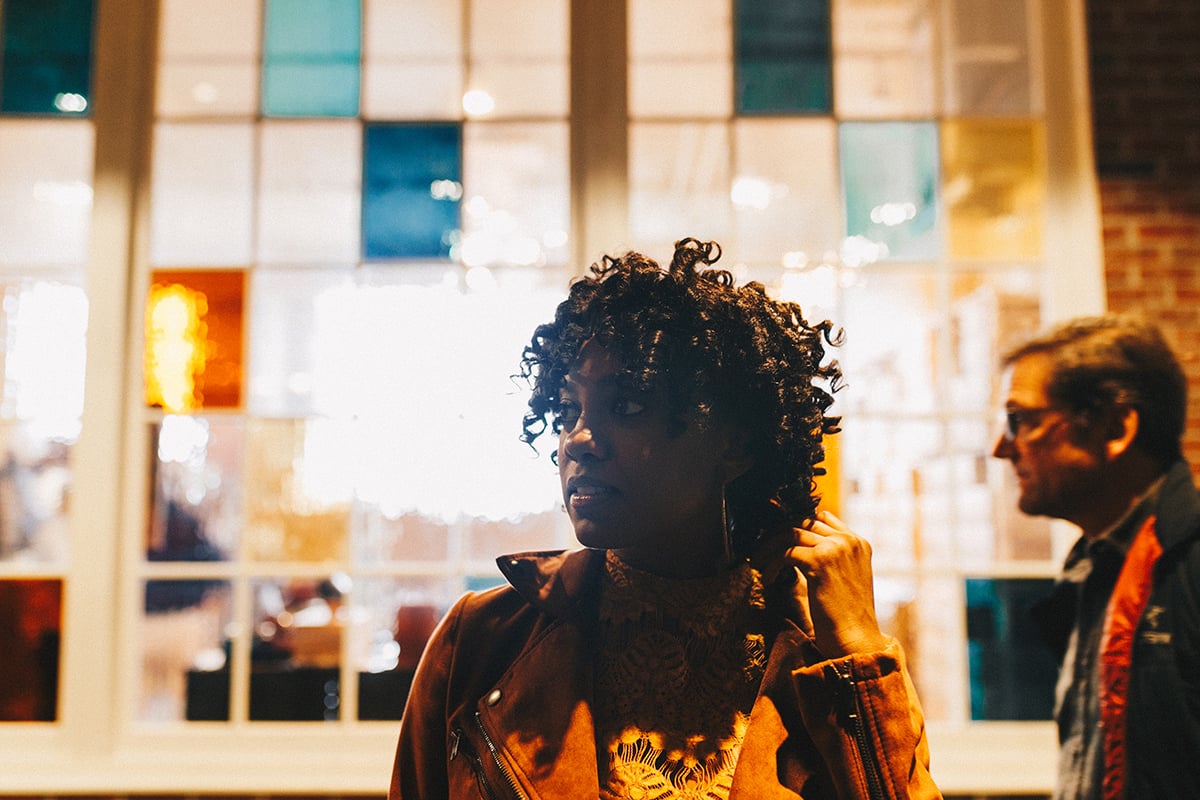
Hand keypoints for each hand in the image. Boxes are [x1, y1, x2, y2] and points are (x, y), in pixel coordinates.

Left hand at [755, 510, 888, 657]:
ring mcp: (836, 548)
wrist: (856, 639)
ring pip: (790, 533)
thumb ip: (829, 558)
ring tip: (759, 562)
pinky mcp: (820, 561)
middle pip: (803, 521)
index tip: (777, 538)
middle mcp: (849, 540)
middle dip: (778, 533)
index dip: (797, 524)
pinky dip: (772, 564)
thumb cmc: (846, 617)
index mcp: (858, 543)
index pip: (822, 517)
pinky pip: (786, 553)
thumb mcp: (844, 578)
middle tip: (761, 549)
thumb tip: (797, 548)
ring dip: (769, 547)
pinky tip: (768, 578)